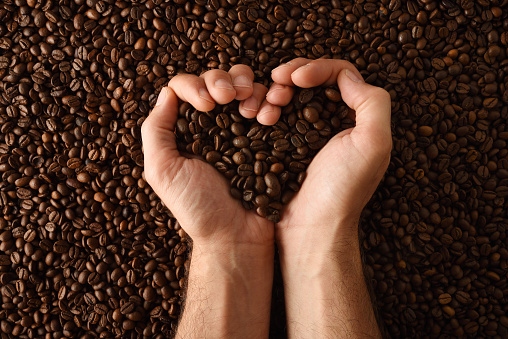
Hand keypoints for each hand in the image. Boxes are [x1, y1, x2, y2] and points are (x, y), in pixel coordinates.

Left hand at [141, 65, 278, 249]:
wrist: (238, 235)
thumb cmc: (198, 208)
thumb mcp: (163, 172)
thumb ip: (156, 132)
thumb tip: (166, 93)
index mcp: (188, 129)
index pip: (186, 88)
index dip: (194, 85)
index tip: (205, 104)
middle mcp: (215, 124)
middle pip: (217, 80)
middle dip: (222, 80)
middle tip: (227, 97)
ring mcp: (244, 128)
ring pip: (245, 86)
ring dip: (247, 85)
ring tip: (248, 107)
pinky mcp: (268, 136)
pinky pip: (270, 106)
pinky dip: (269, 100)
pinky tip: (267, 115)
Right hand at [264, 58, 389, 338]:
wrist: (311, 229)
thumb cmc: (342, 190)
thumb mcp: (373, 144)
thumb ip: (373, 103)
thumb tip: (347, 78)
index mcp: (356, 119)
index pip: (340, 74)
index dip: (317, 67)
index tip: (296, 77)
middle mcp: (333, 123)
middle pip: (312, 81)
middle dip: (292, 76)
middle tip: (277, 84)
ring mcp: (307, 134)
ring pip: (291, 95)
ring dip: (275, 91)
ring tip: (266, 106)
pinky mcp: (285, 146)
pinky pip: (275, 115)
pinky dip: (266, 108)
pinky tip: (259, 116)